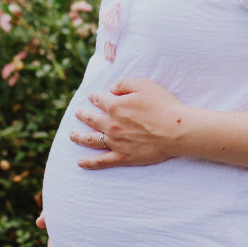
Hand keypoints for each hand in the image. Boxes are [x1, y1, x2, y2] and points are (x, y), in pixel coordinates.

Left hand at [70, 78, 187, 169]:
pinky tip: (79, 162)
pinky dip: (89, 162)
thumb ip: (124, 83)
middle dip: (82, 115)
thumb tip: (111, 88)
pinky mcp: (123, 157)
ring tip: (71, 135)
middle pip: (91, 119)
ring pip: (91, 140)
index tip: (92, 97)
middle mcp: (111, 124)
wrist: (176, 130)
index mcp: (115, 106)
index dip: (94, 97)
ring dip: (79, 137)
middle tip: (77, 113)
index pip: (99, 100)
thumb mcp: (145, 85)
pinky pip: (101, 161)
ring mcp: (115, 142)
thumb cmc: (163, 106)